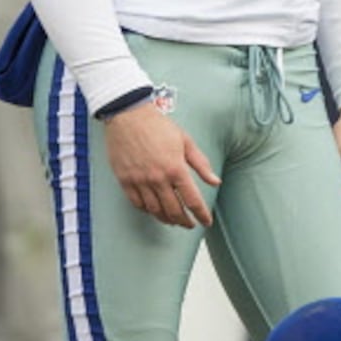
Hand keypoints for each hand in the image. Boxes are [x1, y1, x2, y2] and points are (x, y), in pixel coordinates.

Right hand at [103, 101, 219, 227]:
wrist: (128, 115)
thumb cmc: (158, 126)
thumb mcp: (186, 141)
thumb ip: (201, 164)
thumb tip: (215, 182)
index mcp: (176, 168)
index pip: (192, 200)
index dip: (201, 214)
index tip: (206, 222)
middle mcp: (158, 178)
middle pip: (174, 210)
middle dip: (184, 221)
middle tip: (190, 224)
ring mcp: (140, 181)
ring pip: (155, 210)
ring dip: (166, 219)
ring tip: (173, 221)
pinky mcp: (125, 180)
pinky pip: (137, 203)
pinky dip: (147, 211)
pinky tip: (154, 210)